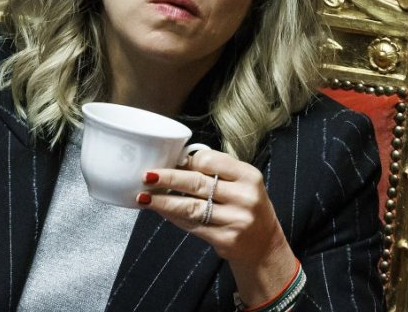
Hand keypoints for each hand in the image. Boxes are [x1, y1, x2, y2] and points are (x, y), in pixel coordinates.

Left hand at [137, 149, 297, 306]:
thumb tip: (178, 162)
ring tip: (144, 197)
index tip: (172, 162)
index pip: (210, 161)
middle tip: (147, 176)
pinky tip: (160, 211)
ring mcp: (235, 220)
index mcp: (248, 176)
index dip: (188, 161)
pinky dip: (173, 217)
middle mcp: (244, 197)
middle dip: (167, 179)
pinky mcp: (224, 239)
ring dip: (163, 201)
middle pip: (196, 183)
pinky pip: (191, 225)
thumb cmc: (247, 207)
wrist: (264, 246)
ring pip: (190, 207)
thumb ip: (218, 171)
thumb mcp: (243, 183)